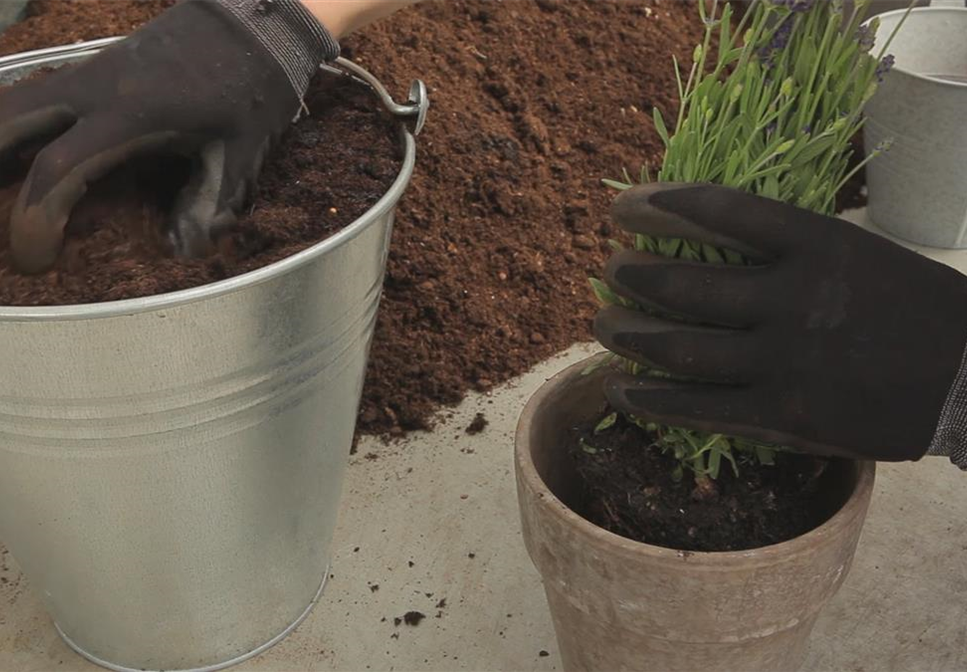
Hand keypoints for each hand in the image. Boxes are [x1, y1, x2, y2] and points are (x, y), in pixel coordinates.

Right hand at [0, 0, 336, 272]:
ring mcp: (85, 73)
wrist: (252, 24)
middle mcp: (93, 89)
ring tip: (0, 188)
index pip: (56, 171)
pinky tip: (12, 154)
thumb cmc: (250, 90)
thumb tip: (183, 248)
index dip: (35, 220)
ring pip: (9, 102)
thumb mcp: (240, 153)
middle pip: (5, 123)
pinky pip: (30, 94)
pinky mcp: (89, 69)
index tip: (36, 261)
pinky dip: (10, 124)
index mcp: (129, 116)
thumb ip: (209, 202)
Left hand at [594, 183, 966, 466]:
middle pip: (682, 283)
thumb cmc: (913, 306)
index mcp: (818, 242)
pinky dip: (648, 398)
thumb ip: (786, 246)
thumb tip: (700, 237)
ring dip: (625, 334)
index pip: (716, 208)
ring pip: (678, 347)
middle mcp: (796, 297)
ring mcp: (786, 361)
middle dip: (630, 274)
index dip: (656, 204)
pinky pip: (697, 408)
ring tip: (601, 323)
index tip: (620, 207)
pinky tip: (618, 388)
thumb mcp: (857, 250)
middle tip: (609, 268)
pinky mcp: (784, 416)